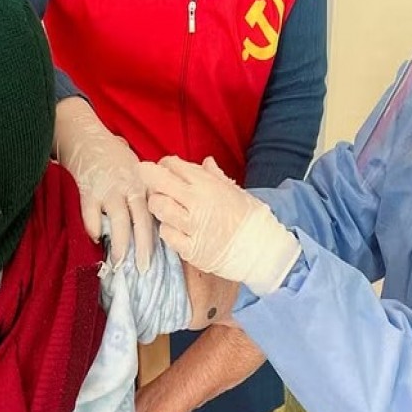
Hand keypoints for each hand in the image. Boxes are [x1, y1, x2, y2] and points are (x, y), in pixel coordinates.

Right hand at [54, 98, 154, 269]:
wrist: (85, 136)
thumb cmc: (111, 154)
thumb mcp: (135, 167)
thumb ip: (142, 189)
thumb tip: (151, 213)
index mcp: (142, 183)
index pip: (154, 214)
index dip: (157, 236)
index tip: (159, 255)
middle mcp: (129, 187)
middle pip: (141, 222)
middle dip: (142, 248)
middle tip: (143, 269)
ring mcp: (109, 189)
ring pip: (119, 222)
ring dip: (120, 245)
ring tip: (119, 263)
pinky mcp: (88, 191)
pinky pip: (91, 215)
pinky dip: (93, 229)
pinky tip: (96, 239)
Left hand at [140, 156, 300, 294]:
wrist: (263, 249)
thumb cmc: (250, 218)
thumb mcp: (235, 190)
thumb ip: (215, 176)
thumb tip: (205, 162)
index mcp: (207, 185)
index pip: (172, 165)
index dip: (164, 165)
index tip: (165, 169)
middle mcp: (196, 203)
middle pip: (158, 182)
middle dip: (148, 176)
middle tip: (149, 180)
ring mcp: (191, 227)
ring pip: (158, 207)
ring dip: (157, 204)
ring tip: (165, 206)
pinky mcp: (190, 248)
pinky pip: (166, 233)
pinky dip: (167, 228)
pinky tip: (175, 227)